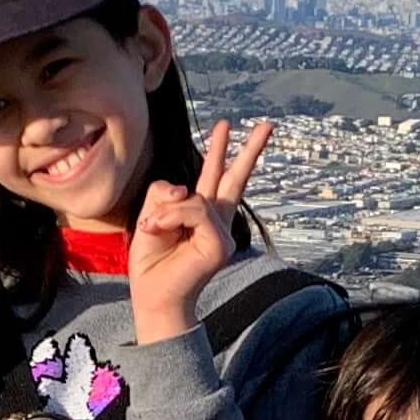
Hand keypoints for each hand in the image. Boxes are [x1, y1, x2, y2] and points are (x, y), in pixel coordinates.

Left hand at [127, 118, 274, 341]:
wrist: (153, 296)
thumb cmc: (151, 261)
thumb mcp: (150, 215)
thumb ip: (164, 193)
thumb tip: (185, 188)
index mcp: (202, 214)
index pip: (215, 177)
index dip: (220, 151)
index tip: (226, 126)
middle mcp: (217, 221)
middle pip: (235, 178)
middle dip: (250, 149)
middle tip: (269, 123)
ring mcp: (223, 233)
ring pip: (195, 197)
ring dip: (166, 211)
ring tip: (152, 228)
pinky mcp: (220, 244)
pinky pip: (195, 211)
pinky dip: (171, 217)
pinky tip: (156, 229)